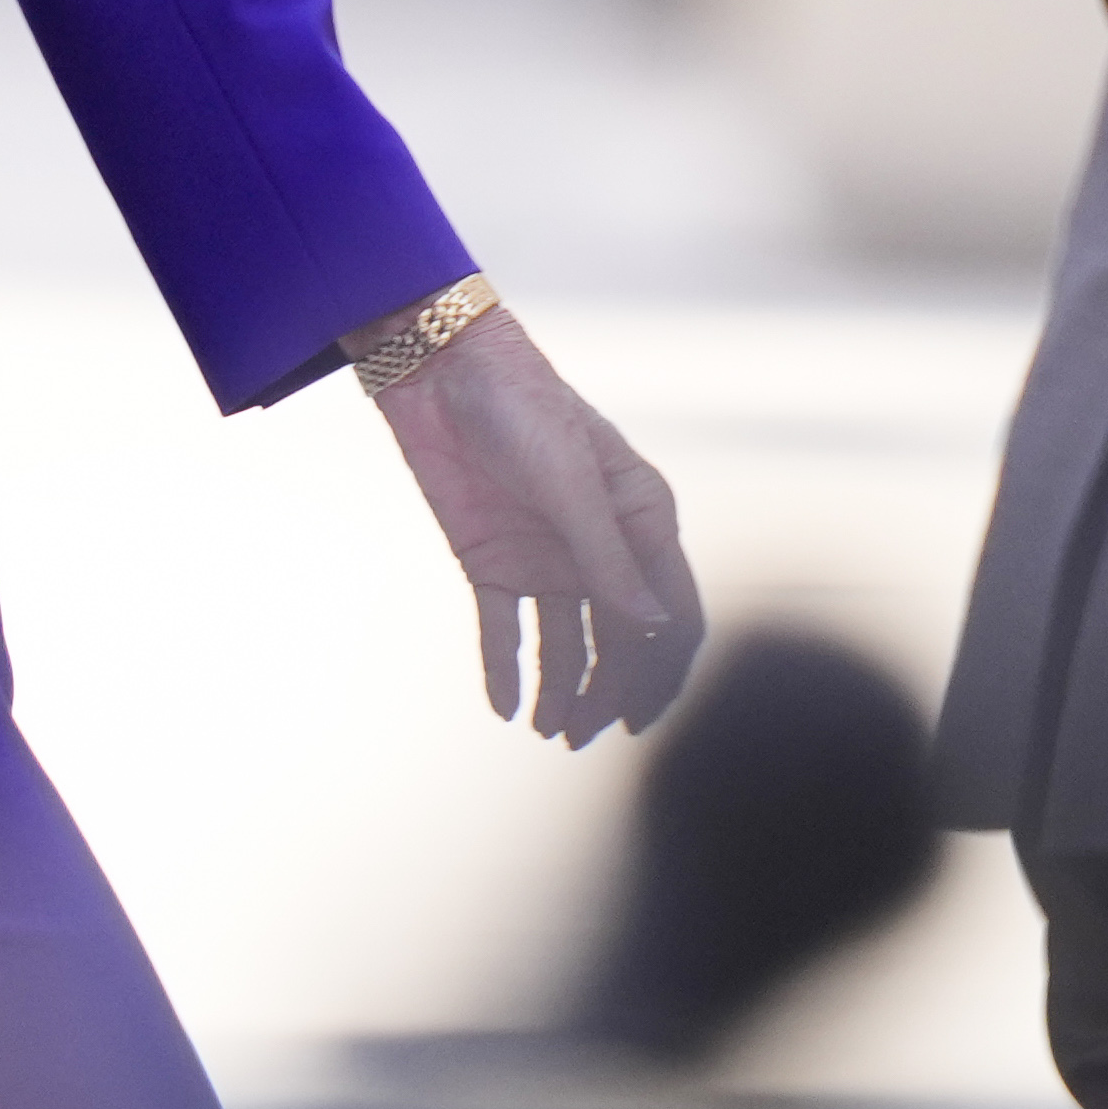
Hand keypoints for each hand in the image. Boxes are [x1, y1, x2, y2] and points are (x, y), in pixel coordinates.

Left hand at [369, 307, 700, 746]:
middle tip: (581, 739)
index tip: (638, 720)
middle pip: (618, 639)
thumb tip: (650, 631)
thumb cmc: (522, 406)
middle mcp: (600, 546)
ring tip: (549, 734)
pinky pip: (506, 627)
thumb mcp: (570, 483)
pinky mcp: (493, 559)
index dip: (660, 671)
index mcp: (641, 520)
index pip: (669, 614)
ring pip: (565, 642)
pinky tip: (504, 708)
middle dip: (607, 693)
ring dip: (561, 690)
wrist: (438, 369)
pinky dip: (504, 668)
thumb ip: (608, 559)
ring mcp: (547, 556)